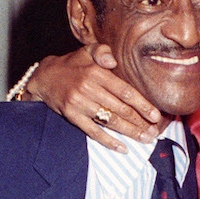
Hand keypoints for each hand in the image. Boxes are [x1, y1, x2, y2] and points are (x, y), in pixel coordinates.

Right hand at [27, 46, 160, 151]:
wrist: (44, 78)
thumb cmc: (72, 65)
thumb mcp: (86, 51)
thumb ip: (102, 52)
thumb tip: (113, 61)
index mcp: (96, 72)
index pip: (124, 91)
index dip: (142, 104)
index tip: (155, 115)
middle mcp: (88, 88)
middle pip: (120, 108)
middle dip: (139, 122)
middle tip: (154, 131)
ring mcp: (79, 103)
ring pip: (109, 121)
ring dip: (129, 132)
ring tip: (144, 139)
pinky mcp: (72, 116)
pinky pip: (93, 131)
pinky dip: (108, 141)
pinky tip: (122, 147)